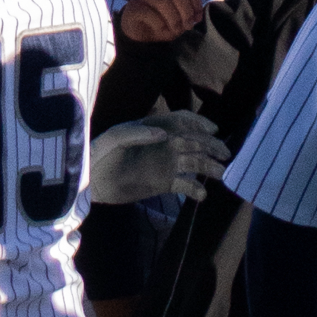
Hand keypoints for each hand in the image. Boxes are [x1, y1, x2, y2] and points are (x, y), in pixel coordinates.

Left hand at [88, 110, 230, 203]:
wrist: (91, 182)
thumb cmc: (99, 154)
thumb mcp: (114, 139)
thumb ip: (137, 134)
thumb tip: (164, 135)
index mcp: (154, 129)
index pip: (182, 121)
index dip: (199, 123)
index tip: (212, 130)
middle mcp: (164, 145)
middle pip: (194, 141)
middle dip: (211, 145)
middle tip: (225, 154)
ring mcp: (165, 164)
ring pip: (194, 163)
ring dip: (209, 167)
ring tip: (220, 174)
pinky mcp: (163, 184)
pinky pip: (184, 185)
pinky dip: (195, 189)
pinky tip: (201, 195)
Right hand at [119, 0, 203, 42]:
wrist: (141, 35)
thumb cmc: (164, 23)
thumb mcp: (181, 18)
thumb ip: (190, 12)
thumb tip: (197, 16)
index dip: (196, 4)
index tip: (197, 19)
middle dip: (185, 13)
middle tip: (187, 27)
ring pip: (163, 1)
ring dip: (173, 19)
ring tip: (175, 31)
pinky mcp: (133, 7)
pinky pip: (149, 13)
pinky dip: (159, 24)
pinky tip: (161, 30)